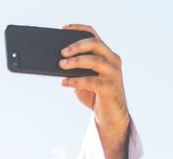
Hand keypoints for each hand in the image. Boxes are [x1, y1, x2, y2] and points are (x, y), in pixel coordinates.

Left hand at [59, 23, 130, 158]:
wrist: (109, 116)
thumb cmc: (95, 95)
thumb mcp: (83, 79)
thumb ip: (76, 70)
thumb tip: (58, 64)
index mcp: (106, 54)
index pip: (93, 35)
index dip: (79, 29)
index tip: (64, 28)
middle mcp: (113, 60)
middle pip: (95, 44)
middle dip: (77, 46)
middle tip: (61, 52)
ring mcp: (113, 73)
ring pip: (94, 60)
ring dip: (75, 62)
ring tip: (61, 65)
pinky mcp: (110, 88)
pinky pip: (91, 81)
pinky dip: (75, 81)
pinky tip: (64, 82)